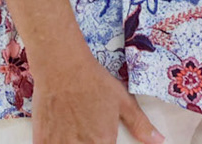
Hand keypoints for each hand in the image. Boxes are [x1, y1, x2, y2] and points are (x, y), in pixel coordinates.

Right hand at [30, 51, 164, 143]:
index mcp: (104, 141)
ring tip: (75, 131)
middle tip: (85, 131)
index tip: (100, 139)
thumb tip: (159, 140)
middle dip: (89, 143)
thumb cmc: (93, 81)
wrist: (61, 67)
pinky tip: (61, 133)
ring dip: (73, 143)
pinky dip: (56, 143)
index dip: (104, 143)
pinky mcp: (42, 142)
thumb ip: (140, 124)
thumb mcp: (122, 100)